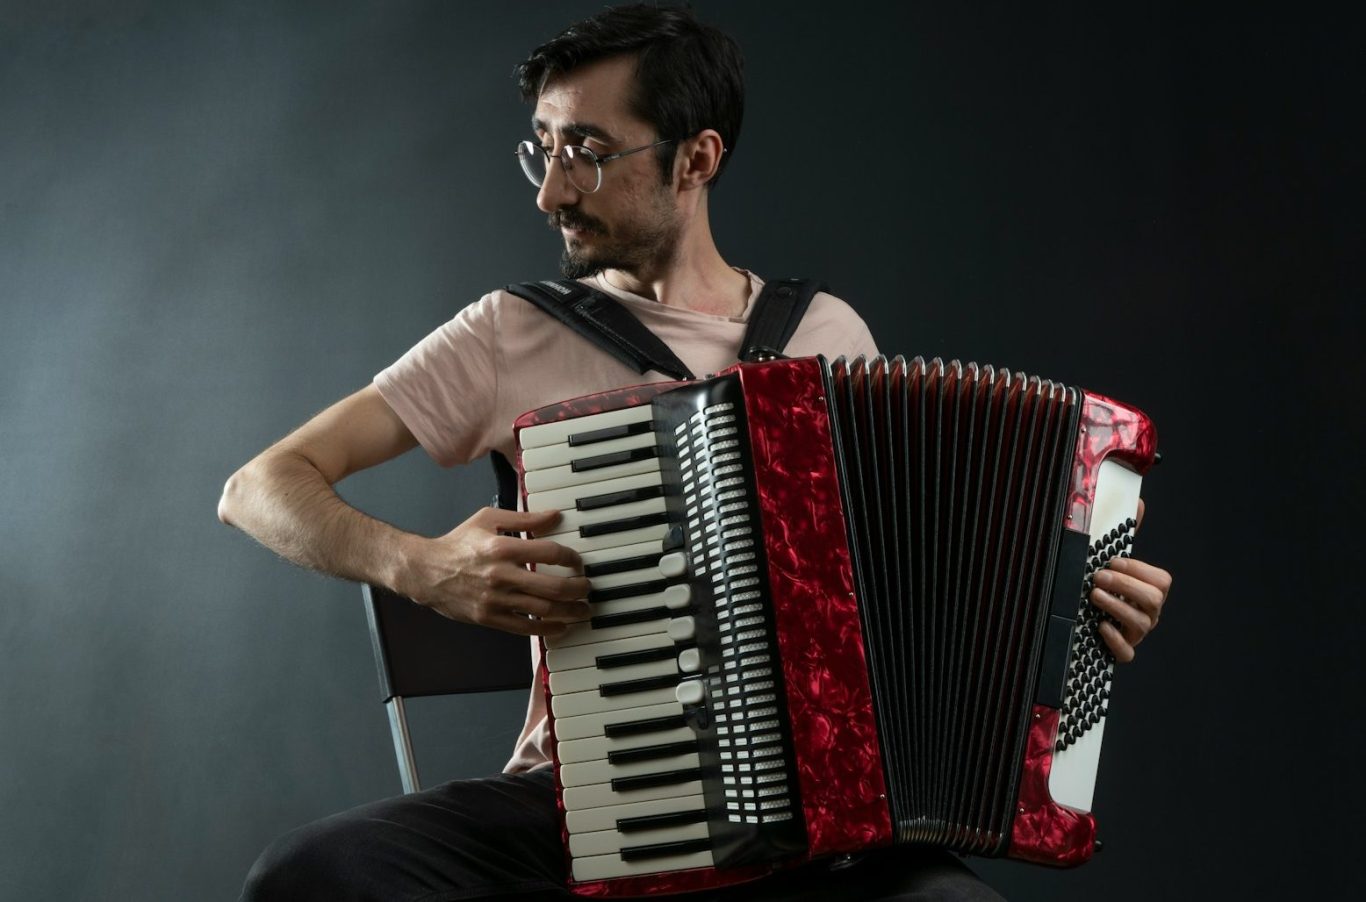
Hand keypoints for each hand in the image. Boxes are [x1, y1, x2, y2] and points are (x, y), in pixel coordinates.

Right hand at [398, 507, 590, 636]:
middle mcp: (500, 576)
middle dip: (578, 589)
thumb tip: (554, 516)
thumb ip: (524, 519)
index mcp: (502, 548)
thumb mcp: (488, 519)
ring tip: (582, 609)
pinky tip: (561, 626)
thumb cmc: (458, 544)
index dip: (570, 558)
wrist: (426, 571)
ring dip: (569, 611)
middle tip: (588, 588)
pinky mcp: (489, 618)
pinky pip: (525, 628)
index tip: (577, 561)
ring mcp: (495, 600)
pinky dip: (547, 629)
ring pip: (543, 609)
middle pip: (552, 586)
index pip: (549, 553)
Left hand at [1090, 499, 1171, 662]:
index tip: (1113, 560)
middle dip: (1126, 585)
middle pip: (1154, 600)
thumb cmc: (1102, 587)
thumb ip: (1125, 533)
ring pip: (1140, 624)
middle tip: (1099, 576)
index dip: (1138, 569)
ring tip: (1094, 595)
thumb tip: (1137, 502)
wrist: (1081, 620)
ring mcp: (1136, 634)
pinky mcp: (1121, 651)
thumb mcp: (1112, 561)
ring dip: (1117, 606)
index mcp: (1150, 590)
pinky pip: (1126, 653)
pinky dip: (1114, 640)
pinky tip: (1099, 627)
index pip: (1161, 580)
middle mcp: (1148, 613)